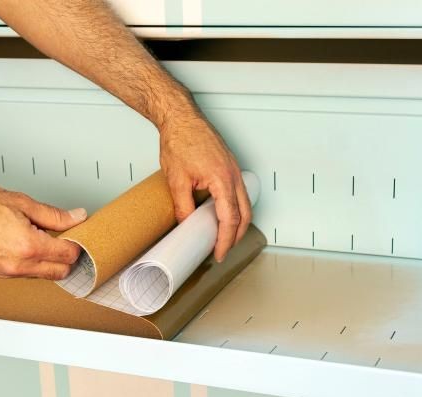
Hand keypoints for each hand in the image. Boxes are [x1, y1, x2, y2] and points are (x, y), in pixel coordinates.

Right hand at [0, 185, 85, 279]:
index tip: (75, 232)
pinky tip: (23, 243)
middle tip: (62, 237)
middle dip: (66, 256)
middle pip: (60, 272)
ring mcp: (6, 274)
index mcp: (28, 247)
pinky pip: (24, 274)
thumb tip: (76, 217)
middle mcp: (18, 266)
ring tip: (38, 236)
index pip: (69, 255)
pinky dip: (31, 263)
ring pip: (42, 275)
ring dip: (48, 260)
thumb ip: (54, 215)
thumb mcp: (21, 202)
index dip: (77, 242)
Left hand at [159, 112, 251, 261]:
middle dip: (236, 236)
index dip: (225, 240)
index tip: (218, 253)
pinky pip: (240, 192)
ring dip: (239, 223)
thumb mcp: (177, 180)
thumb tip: (186, 225)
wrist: (181, 118)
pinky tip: (224, 214)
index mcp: (223, 180)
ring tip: (225, 237)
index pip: (229, 219)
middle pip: (244, 214)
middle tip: (223, 250)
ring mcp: (234, 169)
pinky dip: (236, 208)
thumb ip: (183, 206)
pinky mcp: (230, 166)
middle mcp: (234, 175)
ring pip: (245, 204)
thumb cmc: (180, 140)